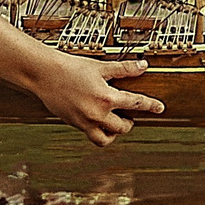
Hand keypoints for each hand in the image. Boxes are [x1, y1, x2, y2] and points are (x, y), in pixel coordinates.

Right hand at [32, 52, 166, 145]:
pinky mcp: (75, 124)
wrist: (44, 74)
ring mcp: (85, 121)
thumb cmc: (70, 68)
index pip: (136, 103)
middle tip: (129, 116)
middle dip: (129, 122)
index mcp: (107, 97)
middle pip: (123, 127)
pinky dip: (98, 131)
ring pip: (106, 138)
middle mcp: (97, 113)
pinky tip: (98, 121)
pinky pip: (91, 135)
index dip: (151, 106)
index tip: (160, 108)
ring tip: (114, 123)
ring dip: (114, 133)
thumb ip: (124, 68)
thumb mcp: (100, 66)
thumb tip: (142, 65)